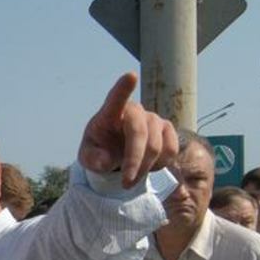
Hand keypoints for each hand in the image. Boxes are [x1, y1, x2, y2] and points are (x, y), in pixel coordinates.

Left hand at [78, 72, 178, 187]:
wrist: (114, 153)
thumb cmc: (98, 151)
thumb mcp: (88, 158)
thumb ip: (93, 159)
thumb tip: (106, 160)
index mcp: (109, 113)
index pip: (115, 98)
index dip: (123, 88)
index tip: (130, 76)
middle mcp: (134, 111)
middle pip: (139, 133)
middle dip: (134, 161)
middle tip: (126, 183)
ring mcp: (153, 119)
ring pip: (156, 146)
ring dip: (145, 168)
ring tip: (131, 179)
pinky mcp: (167, 130)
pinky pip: (171, 150)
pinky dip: (159, 165)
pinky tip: (147, 168)